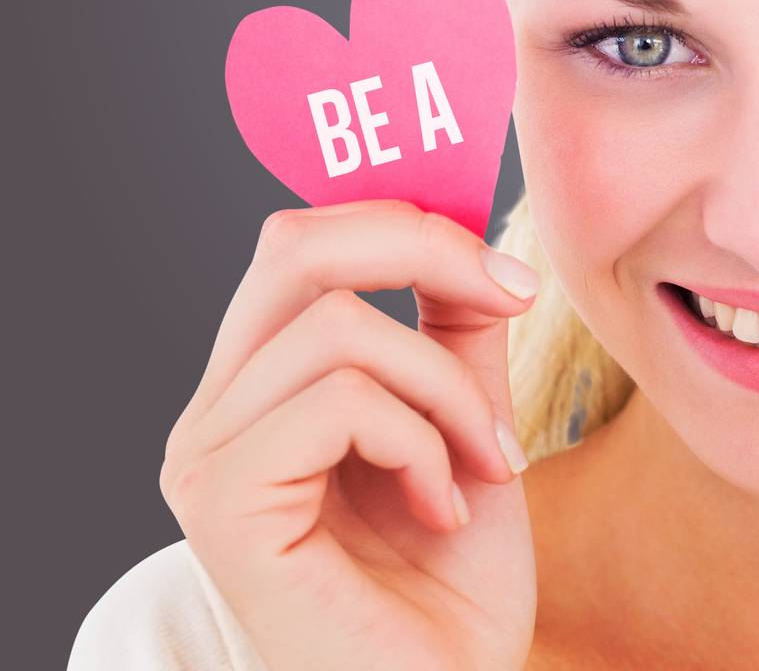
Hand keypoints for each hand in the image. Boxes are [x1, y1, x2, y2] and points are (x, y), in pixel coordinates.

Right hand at [160, 199, 539, 670]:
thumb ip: (451, 325)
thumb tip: (469, 232)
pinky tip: (442, 508)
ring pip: (340, 326)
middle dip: (424, 250)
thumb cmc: (448, 580)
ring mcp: (207, 459)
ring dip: (443, 386)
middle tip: (509, 296)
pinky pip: (340, 403)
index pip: (304, 240)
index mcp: (260, 384)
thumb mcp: (463, 416)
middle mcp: (215, 413)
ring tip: (479, 462)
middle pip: (296, 245)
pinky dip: (419, 442)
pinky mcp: (225, 507)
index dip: (406, 219)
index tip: (505, 269)